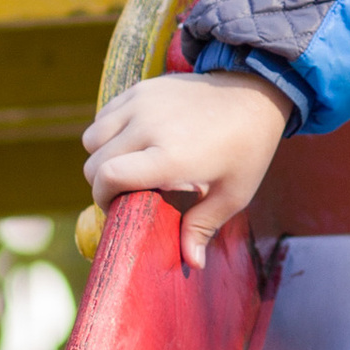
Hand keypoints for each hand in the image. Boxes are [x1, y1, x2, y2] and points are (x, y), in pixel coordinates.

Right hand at [83, 68, 289, 269]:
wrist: (256, 91)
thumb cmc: (248, 148)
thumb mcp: (233, 193)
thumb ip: (203, 227)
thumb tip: (190, 262)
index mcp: (171, 156)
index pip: (108, 176)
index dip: (103, 198)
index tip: (118, 208)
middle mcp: (149, 126)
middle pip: (95, 162)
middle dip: (103, 185)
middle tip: (127, 193)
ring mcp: (143, 103)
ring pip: (93, 137)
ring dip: (101, 156)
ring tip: (128, 166)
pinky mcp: (143, 88)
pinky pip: (104, 114)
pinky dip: (108, 131)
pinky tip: (133, 141)